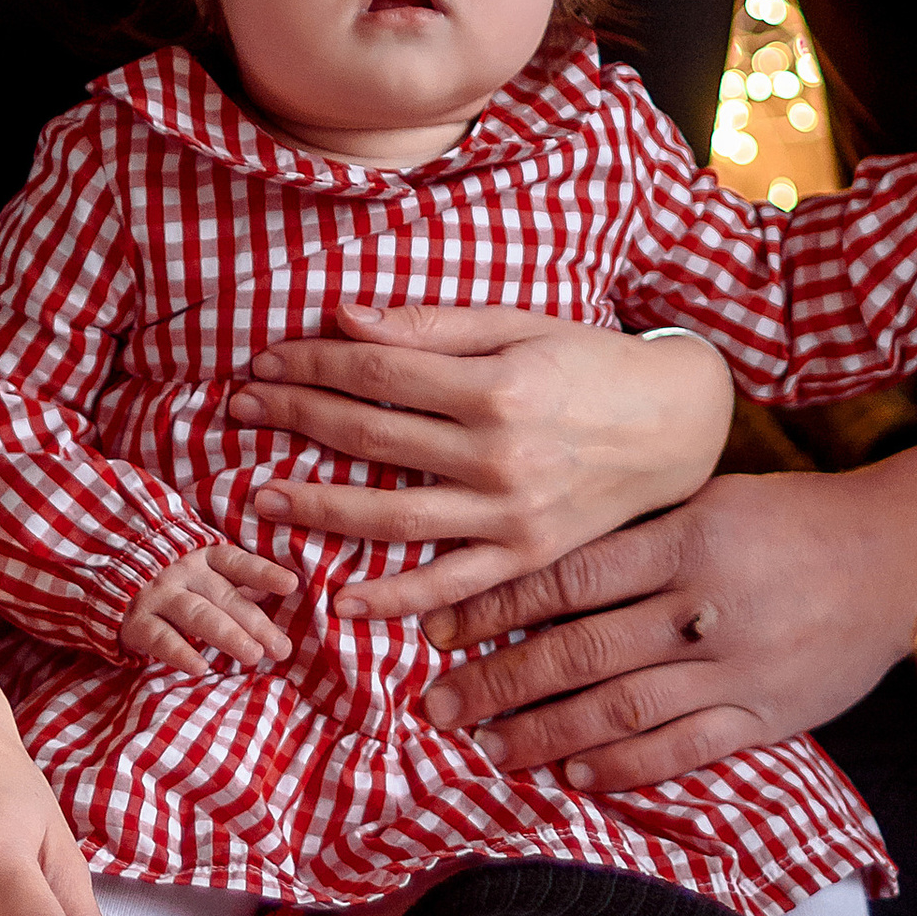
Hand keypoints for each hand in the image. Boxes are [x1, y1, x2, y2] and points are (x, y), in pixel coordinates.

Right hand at [120, 541, 299, 672]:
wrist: (109, 574)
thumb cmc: (172, 577)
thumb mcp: (204, 569)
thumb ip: (239, 579)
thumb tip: (281, 585)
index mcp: (204, 558)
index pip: (238, 564)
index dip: (264, 573)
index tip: (291, 585)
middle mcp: (183, 573)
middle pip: (224, 597)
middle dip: (255, 623)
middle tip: (281, 648)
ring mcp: (159, 596)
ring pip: (197, 615)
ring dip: (226, 635)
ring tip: (253, 656)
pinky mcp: (136, 621)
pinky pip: (160, 638)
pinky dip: (180, 652)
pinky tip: (201, 667)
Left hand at [226, 302, 733, 617]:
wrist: (676, 426)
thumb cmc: (591, 363)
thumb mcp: (520, 326)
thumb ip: (433, 325)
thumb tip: (344, 317)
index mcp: (497, 385)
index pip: (378, 371)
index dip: (312, 364)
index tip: (266, 361)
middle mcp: (500, 454)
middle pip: (371, 438)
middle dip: (296, 420)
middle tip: (240, 410)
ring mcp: (513, 514)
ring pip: (393, 516)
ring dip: (317, 509)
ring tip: (260, 499)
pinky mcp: (528, 557)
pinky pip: (451, 586)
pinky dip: (396, 598)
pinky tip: (344, 598)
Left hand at [419, 437, 916, 791]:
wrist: (899, 555)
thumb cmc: (794, 519)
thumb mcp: (711, 499)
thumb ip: (636, 535)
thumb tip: (540, 564)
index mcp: (684, 540)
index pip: (565, 580)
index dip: (494, 609)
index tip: (439, 631)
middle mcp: (702, 607)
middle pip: (577, 654)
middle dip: (497, 684)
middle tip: (437, 707)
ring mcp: (735, 669)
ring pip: (620, 711)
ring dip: (544, 736)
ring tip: (489, 750)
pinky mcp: (767, 715)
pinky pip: (682, 749)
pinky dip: (624, 767)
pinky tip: (575, 777)